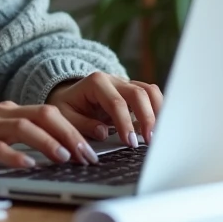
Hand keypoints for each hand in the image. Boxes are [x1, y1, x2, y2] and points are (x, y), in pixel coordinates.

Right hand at [0, 102, 104, 168]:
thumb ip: (15, 133)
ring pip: (25, 128)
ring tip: (67, 157)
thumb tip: (47, 147)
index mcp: (9, 111)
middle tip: (90, 155)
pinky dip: (14, 156)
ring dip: (49, 142)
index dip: (76, 127)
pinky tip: (27, 166)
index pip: (51, 113)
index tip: (95, 143)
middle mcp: (1, 113)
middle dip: (72, 134)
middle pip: (46, 116)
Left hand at [46, 72, 162, 147]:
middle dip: (146, 117)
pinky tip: (156, 128)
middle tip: (149, 141)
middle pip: (138, 93)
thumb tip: (103, 133)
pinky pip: (151, 95)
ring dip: (157, 112)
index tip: (130, 142)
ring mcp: (125, 83)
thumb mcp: (65, 116)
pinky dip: (157, 110)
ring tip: (157, 134)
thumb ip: (82, 125)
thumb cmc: (67, 106)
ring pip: (149, 90)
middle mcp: (114, 79)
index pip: (116, 102)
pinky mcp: (133, 91)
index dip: (125, 123)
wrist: (68, 95)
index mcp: (96, 82)